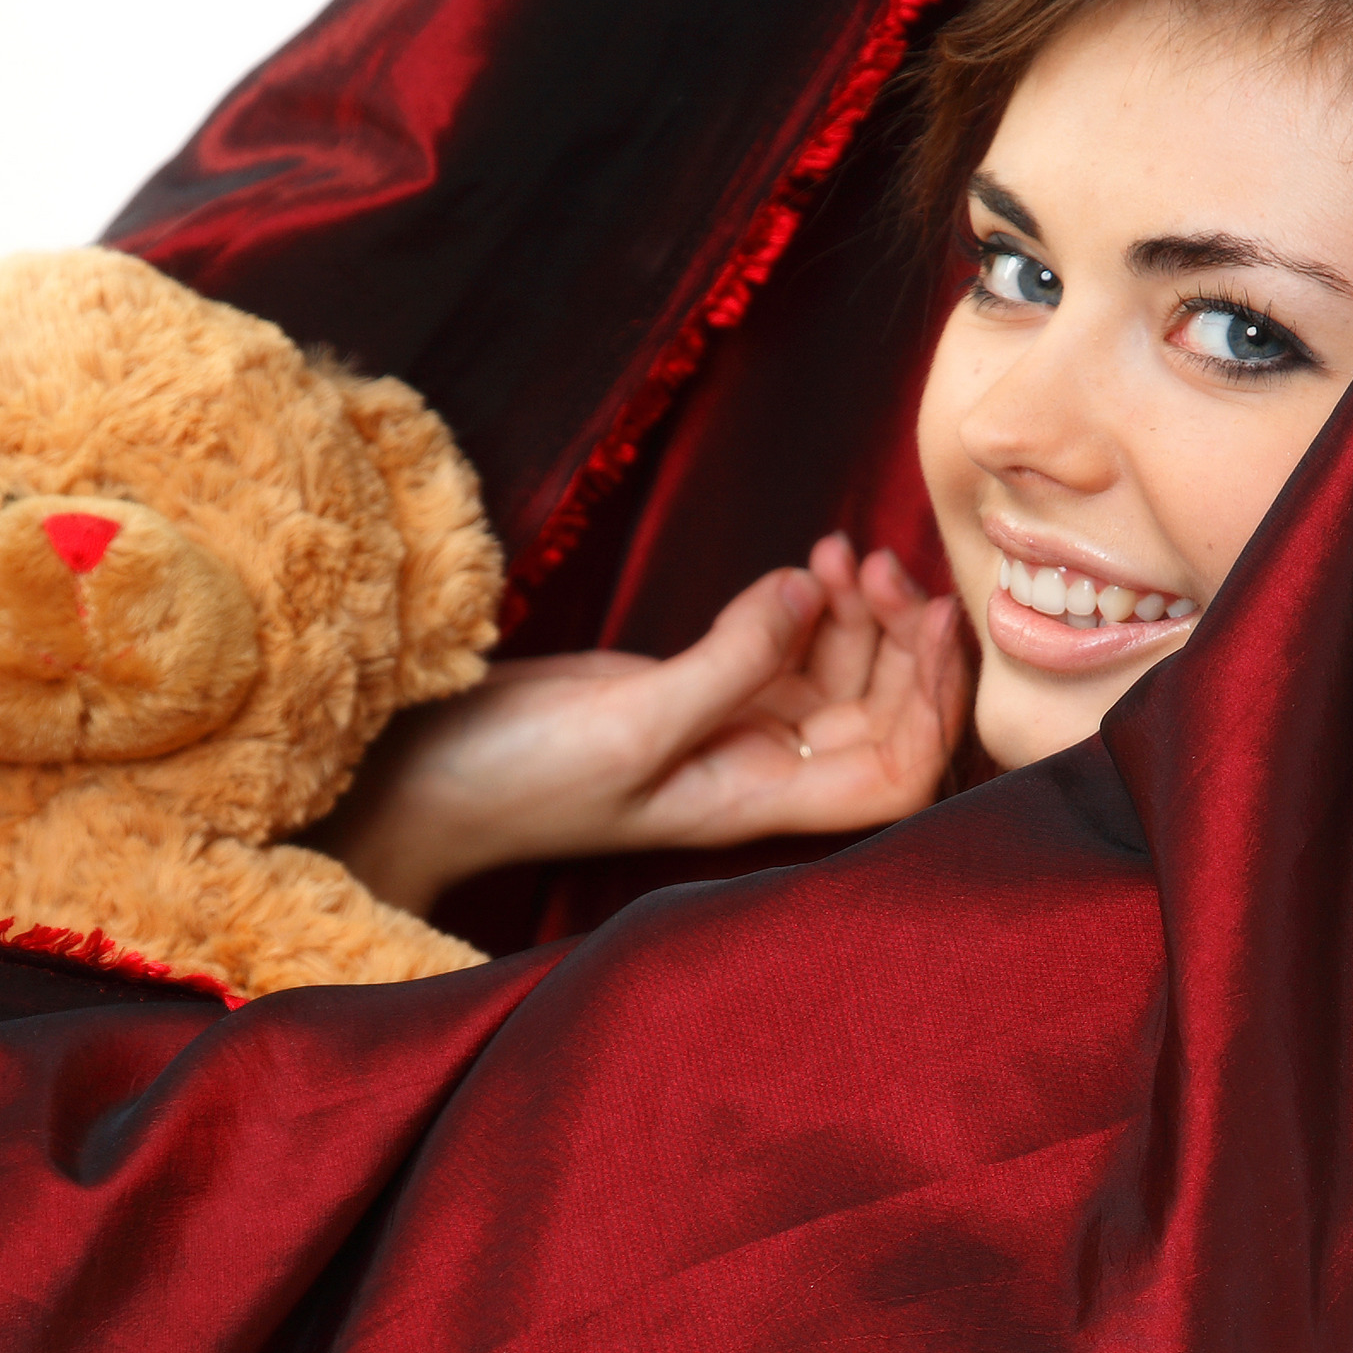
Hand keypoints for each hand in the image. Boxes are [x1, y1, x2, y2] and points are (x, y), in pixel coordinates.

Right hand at [322, 534, 971, 913]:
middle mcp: (755, 773)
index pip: (897, 778)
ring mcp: (726, 730)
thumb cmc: (512, 779)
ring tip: (838, 550)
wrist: (416, 778)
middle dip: (900, 638)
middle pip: (883, 714)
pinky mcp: (690, 690)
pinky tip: (803, 564)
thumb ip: (732, 663)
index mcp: (754, 803)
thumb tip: (816, 596)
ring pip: (838, 673)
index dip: (936, 708)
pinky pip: (782, 648)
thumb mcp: (628, 723)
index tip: (933, 623)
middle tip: (874, 562)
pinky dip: (806, 604)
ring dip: (857, 610)